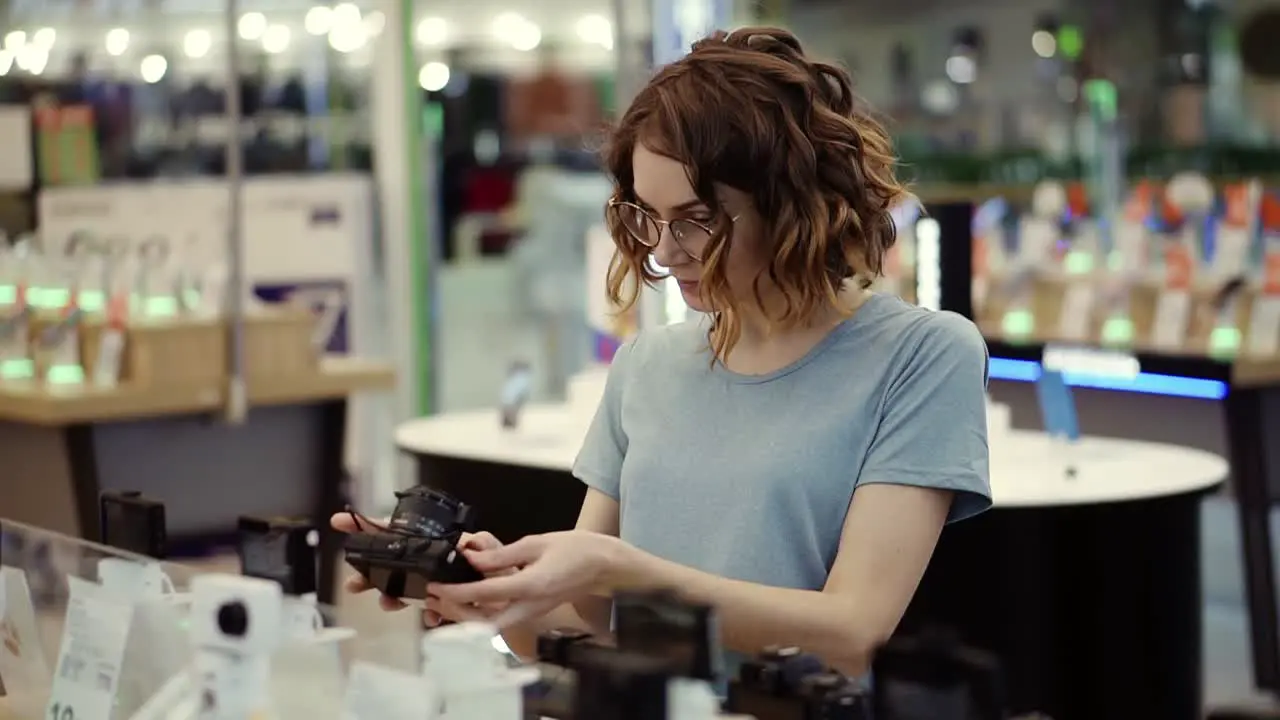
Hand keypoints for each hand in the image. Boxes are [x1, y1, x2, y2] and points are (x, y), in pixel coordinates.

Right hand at [329, 512, 504, 616]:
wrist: (527, 598)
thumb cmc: (512, 571)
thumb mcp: (502, 553)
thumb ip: (486, 548)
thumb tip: (471, 544)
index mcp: (441, 543)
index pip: (402, 531)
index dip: (372, 526)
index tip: (341, 521)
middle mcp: (434, 560)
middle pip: (392, 560)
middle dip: (368, 570)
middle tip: (353, 581)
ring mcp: (436, 581)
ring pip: (403, 586)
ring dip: (390, 595)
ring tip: (386, 603)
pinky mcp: (445, 602)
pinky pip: (428, 608)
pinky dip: (427, 614)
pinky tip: (430, 618)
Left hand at [429, 530, 624, 628]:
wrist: (604, 566)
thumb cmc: (577, 550)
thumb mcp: (536, 543)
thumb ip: (502, 555)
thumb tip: (473, 558)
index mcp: (530, 586)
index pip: (484, 594)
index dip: (456, 591)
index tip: (437, 586)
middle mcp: (530, 606)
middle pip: (484, 624)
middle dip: (457, 615)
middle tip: (437, 599)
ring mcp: (532, 613)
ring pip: (492, 625)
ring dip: (467, 615)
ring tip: (447, 598)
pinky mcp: (533, 612)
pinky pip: (502, 618)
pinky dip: (482, 611)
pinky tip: (471, 597)